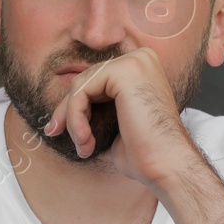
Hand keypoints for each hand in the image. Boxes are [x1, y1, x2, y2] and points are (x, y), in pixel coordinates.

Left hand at [42, 48, 197, 185]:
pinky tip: (85, 139)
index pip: (96, 80)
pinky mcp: (124, 71)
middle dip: (67, 111)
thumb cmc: (145, 153)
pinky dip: (75, 117)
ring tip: (83, 146)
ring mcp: (134, 62)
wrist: (166, 166)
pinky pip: (81, 90)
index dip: (76, 106)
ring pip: (80, 85)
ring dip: (72, 119)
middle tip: (57, 135)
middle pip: (86, 79)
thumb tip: (60, 116)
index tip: (61, 130)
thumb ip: (95, 111)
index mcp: (142, 68)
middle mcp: (141, 58)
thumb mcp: (114, 125)